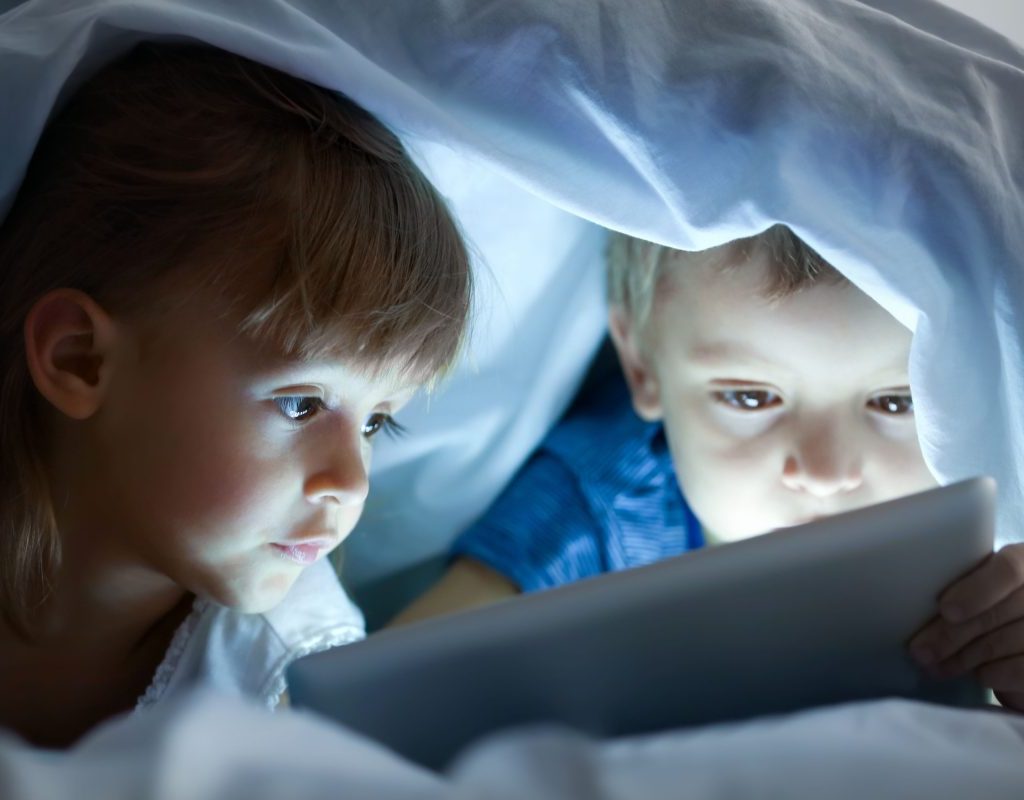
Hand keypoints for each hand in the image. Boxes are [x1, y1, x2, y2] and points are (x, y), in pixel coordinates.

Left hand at [909, 543, 1023, 710]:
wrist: (1021, 634)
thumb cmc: (991, 600)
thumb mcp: (978, 582)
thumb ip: (961, 583)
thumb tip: (914, 606)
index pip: (1008, 570)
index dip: (976, 590)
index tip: (945, 609)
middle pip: (995, 613)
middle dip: (950, 635)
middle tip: (919, 651)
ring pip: (1000, 643)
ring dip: (960, 659)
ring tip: (933, 665)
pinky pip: (1017, 671)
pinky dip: (989, 674)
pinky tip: (974, 674)